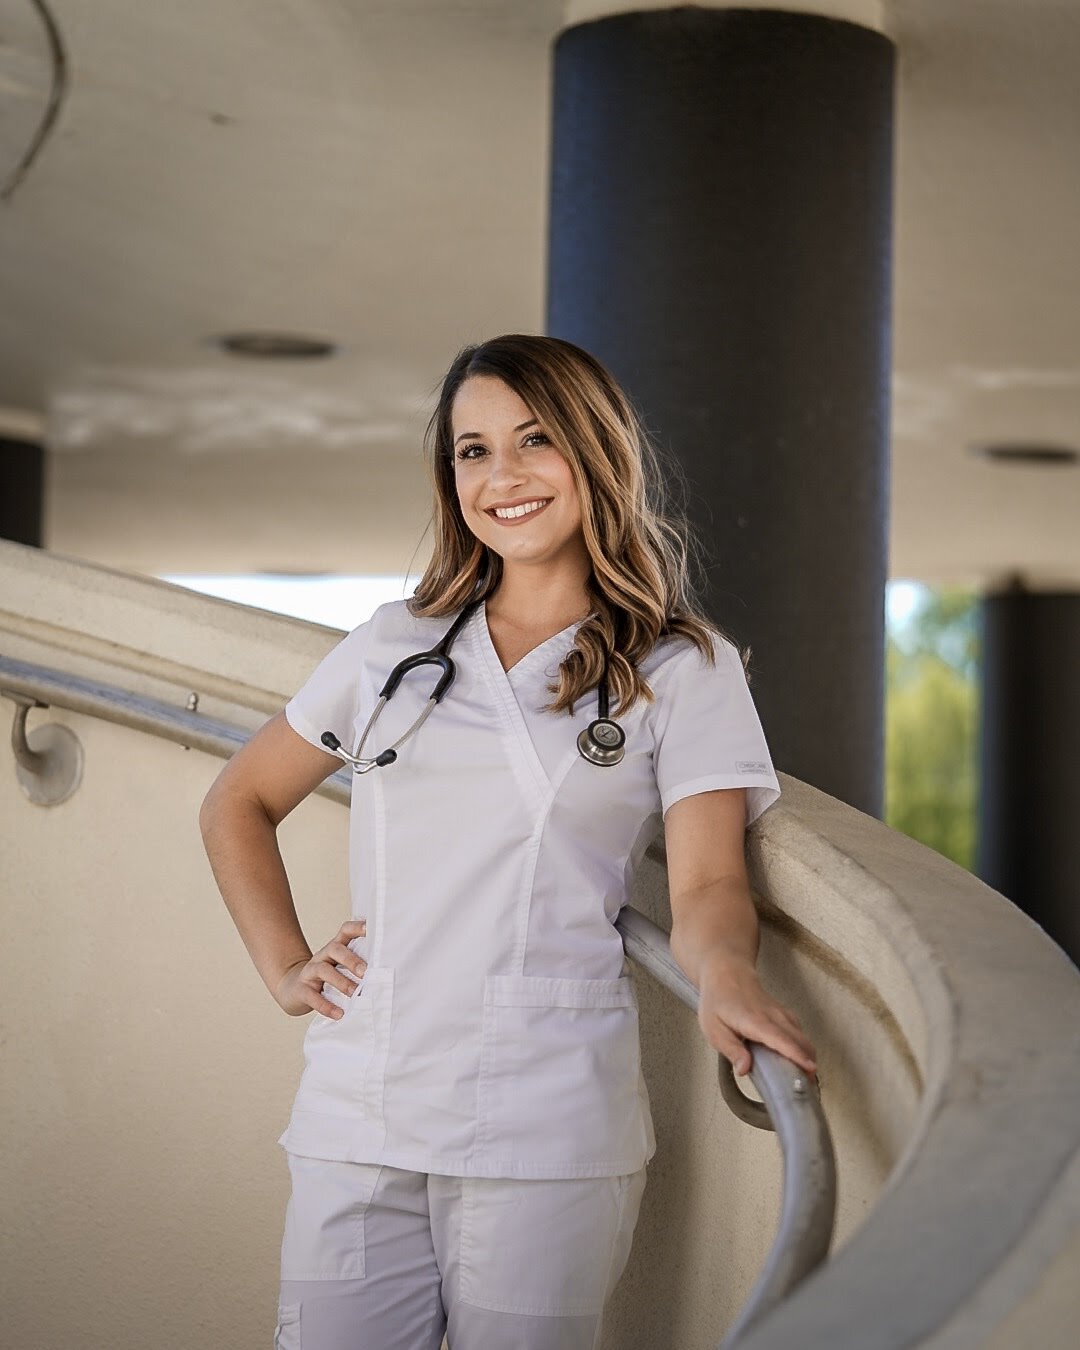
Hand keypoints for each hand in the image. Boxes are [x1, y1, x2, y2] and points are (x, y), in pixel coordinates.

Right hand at [274, 919, 367, 1017]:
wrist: (293, 989)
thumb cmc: (326, 979)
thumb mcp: (339, 967)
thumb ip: (359, 967)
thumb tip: (388, 974)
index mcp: (335, 948)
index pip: (345, 931)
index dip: (357, 927)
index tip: (371, 929)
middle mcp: (322, 956)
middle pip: (335, 949)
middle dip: (351, 960)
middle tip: (366, 972)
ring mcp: (310, 971)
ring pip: (324, 970)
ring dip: (341, 982)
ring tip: (355, 994)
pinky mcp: (301, 990)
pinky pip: (312, 996)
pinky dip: (326, 1006)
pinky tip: (339, 1013)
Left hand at [697, 952, 816, 1078]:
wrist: (727, 972)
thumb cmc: (718, 1001)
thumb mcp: (714, 1029)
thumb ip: (731, 1050)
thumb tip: (745, 1070)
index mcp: (755, 1021)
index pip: (781, 1040)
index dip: (797, 1055)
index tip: (810, 1069)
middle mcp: (773, 1016)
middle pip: (799, 1040)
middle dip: (809, 1062)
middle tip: (806, 1087)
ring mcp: (781, 1013)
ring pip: (802, 1036)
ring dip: (808, 1056)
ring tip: (805, 1080)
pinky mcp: (784, 1014)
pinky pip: (799, 1031)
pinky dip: (804, 1047)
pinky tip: (800, 1061)